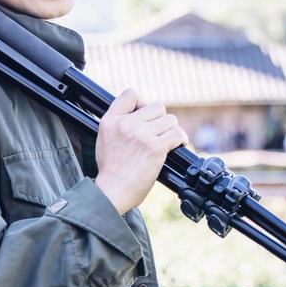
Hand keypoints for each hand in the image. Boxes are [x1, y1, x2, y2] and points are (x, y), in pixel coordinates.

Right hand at [93, 88, 188, 214]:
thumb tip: (139, 112)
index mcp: (111, 120)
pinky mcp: (156, 148)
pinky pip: (177, 133)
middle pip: (156, 107)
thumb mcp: (105, 139)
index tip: (146, 115)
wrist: (112, 192)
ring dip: (171, 130)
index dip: (142, 102)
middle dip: (161, 120)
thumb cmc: (111, 170)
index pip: (131, 94)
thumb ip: (119, 123)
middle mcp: (127, 124)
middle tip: (158, 133)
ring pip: (170, 120)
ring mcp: (142, 135)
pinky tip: (177, 145)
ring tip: (166, 141)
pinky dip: (181, 139)